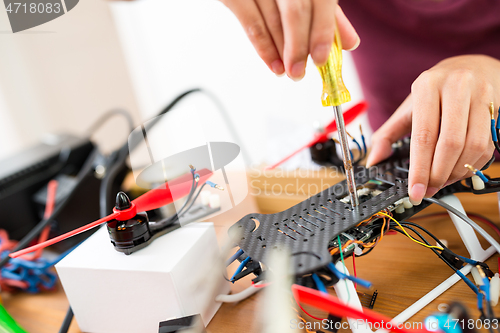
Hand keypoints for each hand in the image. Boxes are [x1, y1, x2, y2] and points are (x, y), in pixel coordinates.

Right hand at [220, 0, 359, 79]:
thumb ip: (330, 16)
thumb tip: (350, 43)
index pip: (321, 2)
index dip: (322, 32)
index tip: (320, 59)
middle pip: (295, 12)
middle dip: (298, 47)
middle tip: (299, 73)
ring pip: (273, 21)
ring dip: (281, 52)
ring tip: (287, 72)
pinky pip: (252, 24)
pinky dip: (263, 49)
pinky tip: (273, 64)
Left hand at [366, 55, 499, 204]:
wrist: (472, 68)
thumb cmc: (435, 93)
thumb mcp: (407, 108)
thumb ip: (387, 134)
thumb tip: (373, 161)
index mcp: (427, 86)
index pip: (423, 135)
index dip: (420, 168)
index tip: (415, 190)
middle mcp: (456, 87)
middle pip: (450, 143)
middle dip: (438, 174)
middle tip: (428, 190)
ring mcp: (480, 96)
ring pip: (472, 147)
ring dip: (455, 172)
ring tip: (441, 181)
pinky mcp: (495, 107)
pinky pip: (486, 146)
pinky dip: (471, 165)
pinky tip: (456, 170)